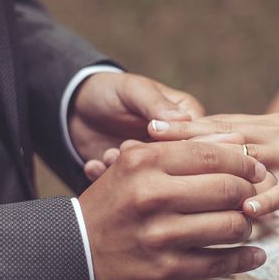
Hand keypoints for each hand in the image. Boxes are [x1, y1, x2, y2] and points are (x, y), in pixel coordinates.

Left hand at [69, 72, 204, 178]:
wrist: (78, 109)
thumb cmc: (112, 91)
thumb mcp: (134, 90)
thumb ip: (156, 104)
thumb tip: (184, 119)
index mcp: (191, 119)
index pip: (200, 140)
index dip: (178, 144)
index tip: (149, 136)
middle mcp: (178, 146)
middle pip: (180, 164)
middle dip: (150, 159)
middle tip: (124, 146)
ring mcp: (157, 165)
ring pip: (154, 180)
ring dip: (128, 170)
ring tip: (108, 154)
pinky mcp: (135, 179)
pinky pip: (129, 189)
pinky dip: (109, 179)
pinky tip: (94, 165)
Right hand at [78, 140, 267, 279]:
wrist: (75, 250)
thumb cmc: (117, 200)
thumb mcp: (138, 163)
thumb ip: (187, 148)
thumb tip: (238, 139)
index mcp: (146, 162)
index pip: (214, 156)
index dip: (245, 162)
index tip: (258, 170)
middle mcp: (152, 197)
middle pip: (230, 189)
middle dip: (250, 194)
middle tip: (253, 198)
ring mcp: (160, 237)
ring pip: (231, 226)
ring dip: (246, 226)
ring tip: (243, 224)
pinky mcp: (166, 271)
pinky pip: (221, 263)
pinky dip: (246, 259)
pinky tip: (255, 255)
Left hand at [146, 114, 278, 216]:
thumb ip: (255, 147)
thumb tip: (221, 152)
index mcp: (267, 126)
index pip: (217, 123)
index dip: (181, 125)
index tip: (144, 126)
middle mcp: (276, 134)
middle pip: (223, 132)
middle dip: (183, 136)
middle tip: (144, 138)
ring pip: (251, 156)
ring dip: (215, 162)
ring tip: (182, 170)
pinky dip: (269, 198)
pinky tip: (247, 210)